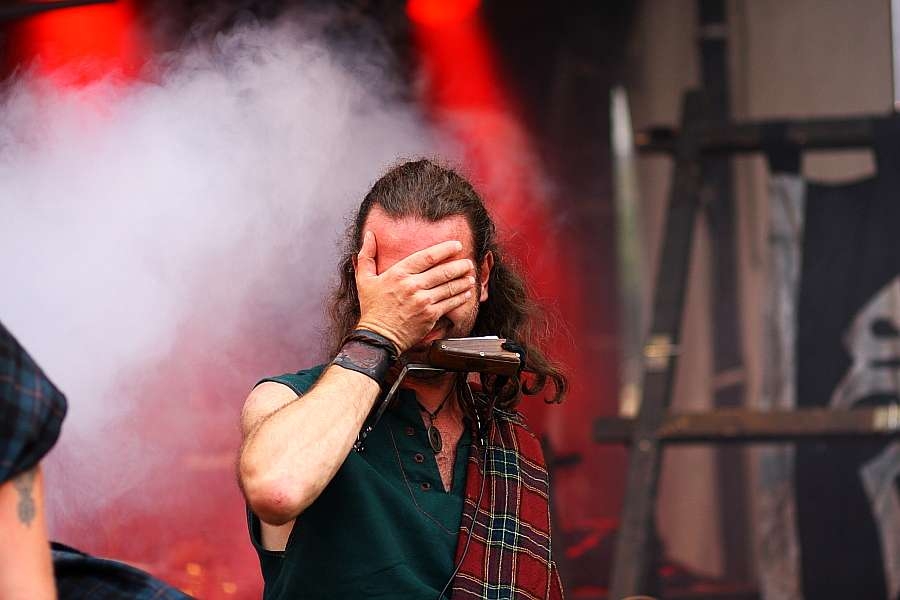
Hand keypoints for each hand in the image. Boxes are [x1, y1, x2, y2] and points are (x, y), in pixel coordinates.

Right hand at [354, 231, 475, 352]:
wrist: (377, 337)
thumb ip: (367, 255)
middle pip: (443, 271)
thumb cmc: (372, 309)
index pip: (428, 256)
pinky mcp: (430, 315)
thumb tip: (369, 234)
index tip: (456, 245)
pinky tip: (466, 293)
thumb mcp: (364, 279)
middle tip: (468, 262)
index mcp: (399, 273)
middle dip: (460, 265)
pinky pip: (450, 303)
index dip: (445, 249)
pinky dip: (461, 297)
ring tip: (470, 276)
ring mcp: (423, 301)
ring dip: (463, 280)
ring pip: (450, 287)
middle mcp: (413, 285)